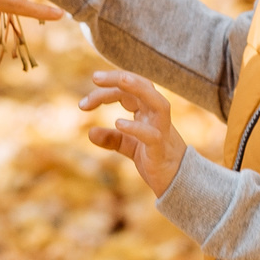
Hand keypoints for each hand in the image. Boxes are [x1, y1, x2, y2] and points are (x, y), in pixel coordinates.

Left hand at [80, 70, 187, 196]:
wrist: (176, 182)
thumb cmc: (156, 159)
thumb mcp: (131, 147)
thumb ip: (113, 139)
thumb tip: (91, 132)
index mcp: (148, 111)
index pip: (127, 91)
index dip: (105, 92)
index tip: (83, 104)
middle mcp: (156, 115)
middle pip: (142, 87)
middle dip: (119, 79)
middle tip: (95, 78)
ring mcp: (162, 130)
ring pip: (156, 102)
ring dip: (139, 88)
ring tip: (121, 80)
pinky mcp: (161, 149)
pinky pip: (151, 134)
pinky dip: (136, 127)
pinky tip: (118, 124)